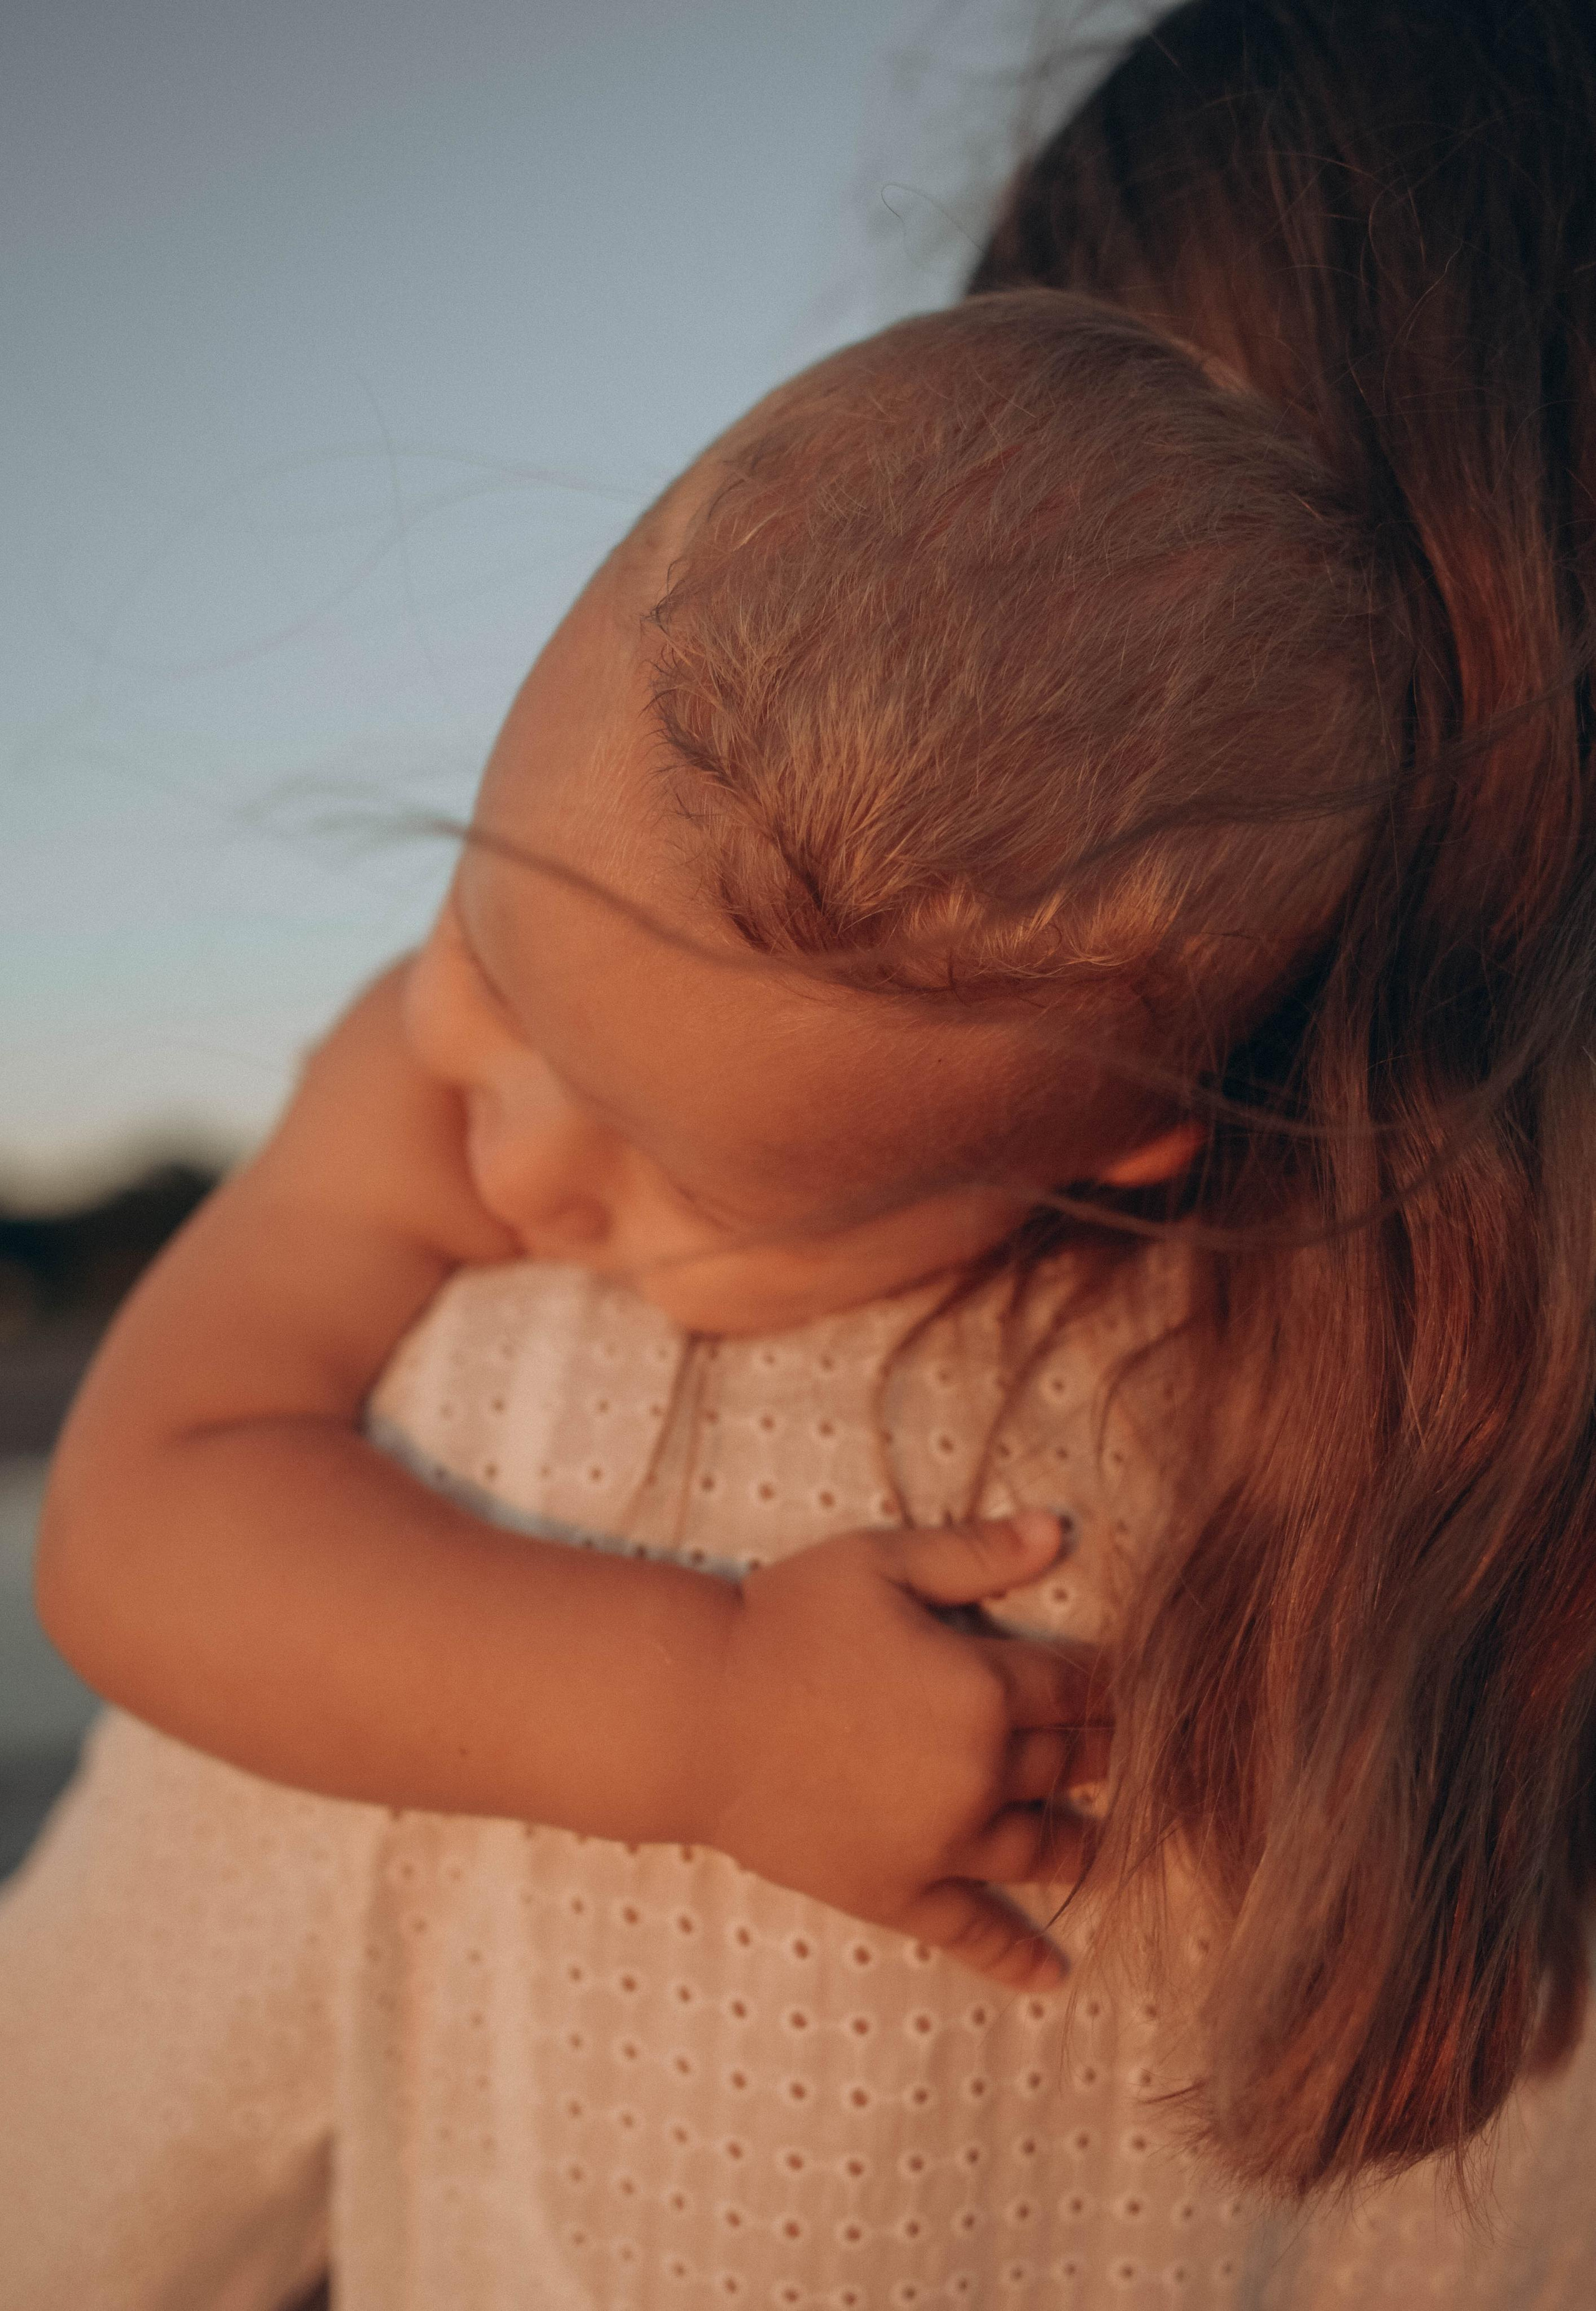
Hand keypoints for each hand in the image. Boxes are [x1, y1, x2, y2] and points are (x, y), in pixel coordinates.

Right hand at [695, 1511, 1110, 1989]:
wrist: (694, 1713)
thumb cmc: (784, 1621)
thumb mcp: (881, 1564)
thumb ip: (977, 1552)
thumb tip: (1063, 1529)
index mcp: (983, 1689)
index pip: (1079, 1686)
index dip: (1114, 1680)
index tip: (1146, 1680)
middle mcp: (978, 1775)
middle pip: (1071, 1764)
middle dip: (1112, 1753)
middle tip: (1146, 1753)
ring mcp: (940, 1843)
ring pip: (1041, 1849)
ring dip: (1087, 1846)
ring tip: (1120, 1846)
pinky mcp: (894, 1891)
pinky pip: (970, 1930)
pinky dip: (1016, 1958)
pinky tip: (1054, 1975)